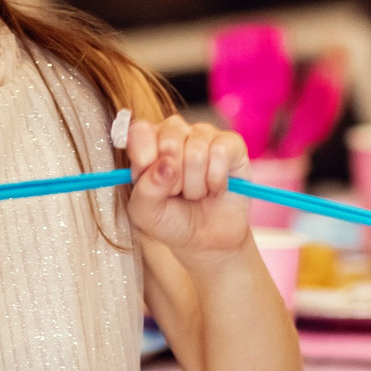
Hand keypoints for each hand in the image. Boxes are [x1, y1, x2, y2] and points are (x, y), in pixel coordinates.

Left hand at [124, 115, 250, 264]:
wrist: (207, 240)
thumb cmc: (171, 220)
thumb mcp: (145, 213)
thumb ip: (145, 189)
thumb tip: (166, 165)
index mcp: (147, 142)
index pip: (139, 131)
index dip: (145, 158)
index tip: (151, 182)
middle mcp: (175, 132)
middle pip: (169, 142)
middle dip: (173, 180)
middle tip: (177, 192)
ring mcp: (203, 134)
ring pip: (196, 152)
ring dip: (196, 185)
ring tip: (196, 192)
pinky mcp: (231, 142)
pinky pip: (220, 152)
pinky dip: (217, 181)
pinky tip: (215, 188)